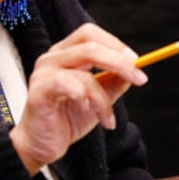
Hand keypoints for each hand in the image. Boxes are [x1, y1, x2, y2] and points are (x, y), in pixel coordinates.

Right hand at [9, 23, 146, 173]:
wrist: (41, 145)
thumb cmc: (66, 118)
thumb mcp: (99, 98)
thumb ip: (113, 82)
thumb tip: (135, 69)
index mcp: (65, 54)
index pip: (90, 34)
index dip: (115, 44)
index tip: (136, 61)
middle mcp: (53, 58)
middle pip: (90, 46)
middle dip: (120, 63)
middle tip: (139, 79)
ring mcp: (43, 73)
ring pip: (85, 74)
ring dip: (103, 99)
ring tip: (107, 119)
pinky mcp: (39, 91)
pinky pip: (70, 87)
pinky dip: (86, 101)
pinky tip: (86, 112)